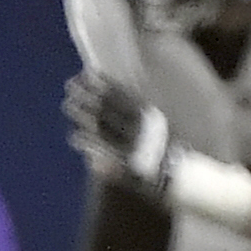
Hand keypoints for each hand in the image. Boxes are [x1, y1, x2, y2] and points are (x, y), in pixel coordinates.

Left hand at [64, 67, 181, 193]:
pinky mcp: (127, 162)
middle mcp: (142, 127)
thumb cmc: (170, 150)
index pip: (123, 94)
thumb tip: (126, 95)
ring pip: (103, 125)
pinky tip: (73, 135)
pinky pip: (104, 150)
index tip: (89, 72)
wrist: (182, 178)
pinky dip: (89, 143)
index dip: (105, 83)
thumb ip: (143, 110)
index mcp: (151, 115)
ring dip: (84, 113)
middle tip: (70, 83)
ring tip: (67, 103)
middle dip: (89, 94)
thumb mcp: (161, 125)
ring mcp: (134, 144)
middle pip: (110, 106)